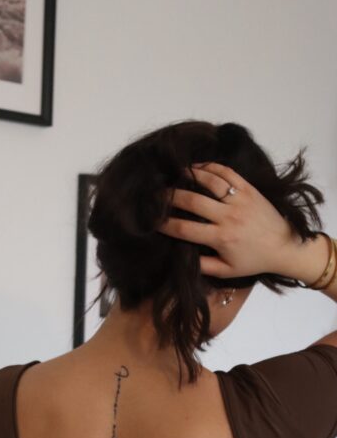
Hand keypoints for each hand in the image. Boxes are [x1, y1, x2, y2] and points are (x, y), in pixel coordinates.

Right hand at [156, 162, 294, 278]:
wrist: (285, 246)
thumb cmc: (254, 260)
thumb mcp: (227, 271)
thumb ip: (203, 266)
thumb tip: (181, 257)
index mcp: (221, 238)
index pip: (185, 228)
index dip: (165, 224)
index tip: (152, 221)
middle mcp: (229, 217)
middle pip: (192, 201)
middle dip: (170, 197)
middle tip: (156, 195)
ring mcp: (240, 200)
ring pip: (209, 181)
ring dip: (188, 176)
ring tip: (173, 176)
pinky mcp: (249, 189)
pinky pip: (226, 173)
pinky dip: (209, 167)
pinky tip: (196, 167)